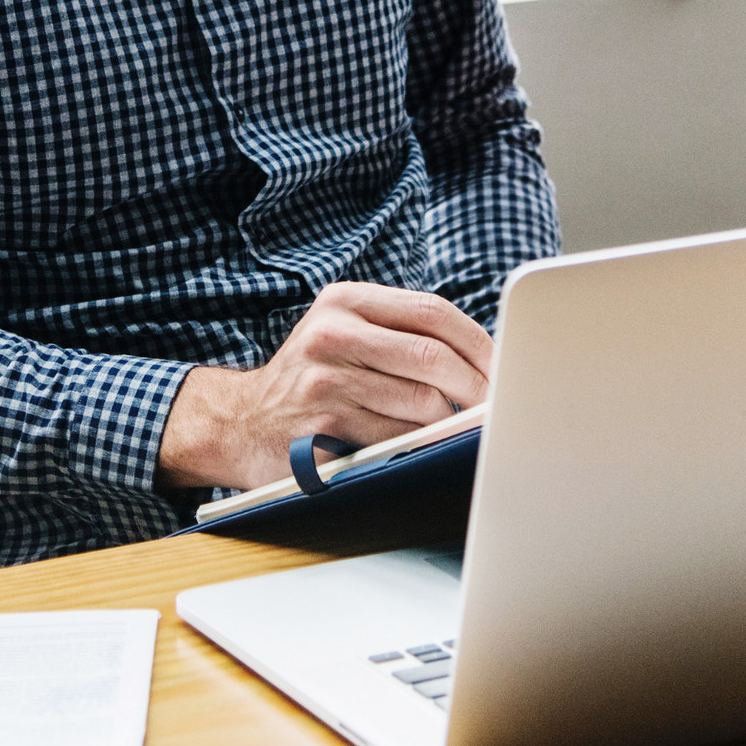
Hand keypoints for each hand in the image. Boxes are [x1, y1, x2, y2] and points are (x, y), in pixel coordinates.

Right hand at [156, 282, 492, 491]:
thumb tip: (484, 357)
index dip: (478, 341)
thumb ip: (400, 333)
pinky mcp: (323, 426)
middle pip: (432, 355)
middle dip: (477, 385)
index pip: (431, 311)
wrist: (240, 421)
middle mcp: (332, 332)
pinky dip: (423, 445)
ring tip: (467, 428)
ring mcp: (325, 379)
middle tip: (498, 406)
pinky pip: (396, 437)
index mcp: (345, 299)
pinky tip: (429, 446)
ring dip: (454, 421)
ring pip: (421, 400)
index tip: (504, 366)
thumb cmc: (311, 378)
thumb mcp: (344, 332)